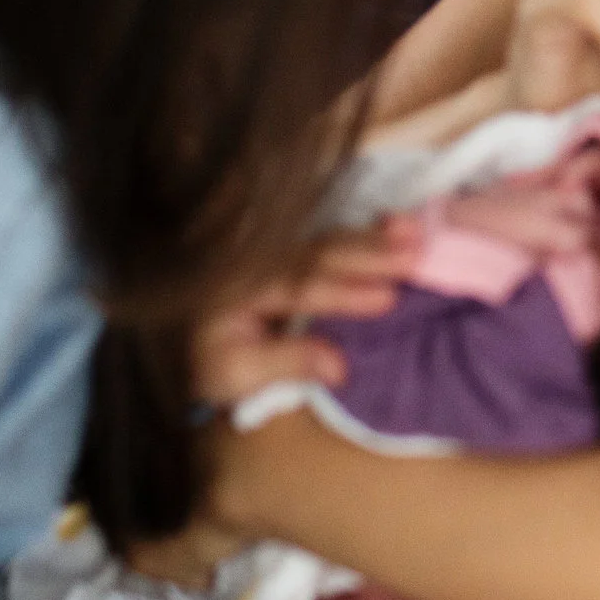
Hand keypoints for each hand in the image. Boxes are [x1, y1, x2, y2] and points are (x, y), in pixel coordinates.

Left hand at [193, 216, 422, 405]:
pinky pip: (333, 238)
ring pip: (331, 240)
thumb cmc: (210, 363)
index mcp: (244, 287)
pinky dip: (368, 231)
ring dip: (375, 238)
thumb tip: (340, 366)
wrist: (183, 344)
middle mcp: (263, 260)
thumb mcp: (236, 374)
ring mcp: (280, 251)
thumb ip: (286, 364)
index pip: (300, 288)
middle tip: (415, 257)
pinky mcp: (295, 253)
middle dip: (370, 254)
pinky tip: (398, 224)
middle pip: (321, 253)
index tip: (387, 300)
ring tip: (416, 237)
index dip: (344, 293)